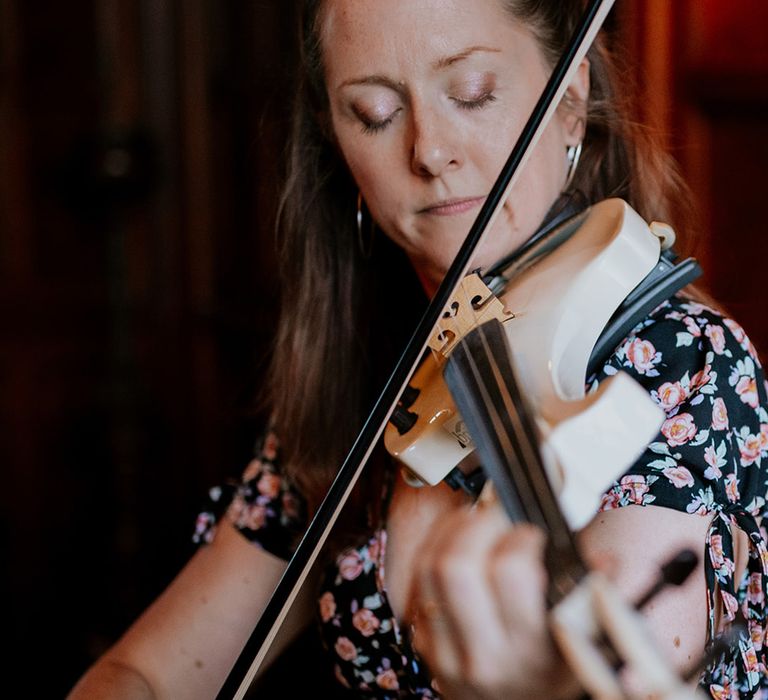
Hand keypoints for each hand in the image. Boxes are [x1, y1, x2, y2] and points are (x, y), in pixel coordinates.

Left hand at [408, 502, 579, 699]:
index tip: (533, 531)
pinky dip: (436, 547)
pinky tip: (458, 539)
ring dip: (454, 529)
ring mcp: (445, 650)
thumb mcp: (586, 646)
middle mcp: (483, 654)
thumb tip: (605, 560)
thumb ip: (595, 598)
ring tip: (479, 520)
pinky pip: (419, 579)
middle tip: (500, 515)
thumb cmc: (552, 672)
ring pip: (431, 567)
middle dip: (479, 524)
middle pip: (458, 566)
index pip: (512, 575)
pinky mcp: (422, 640)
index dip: (521, 538)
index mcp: (531, 653)